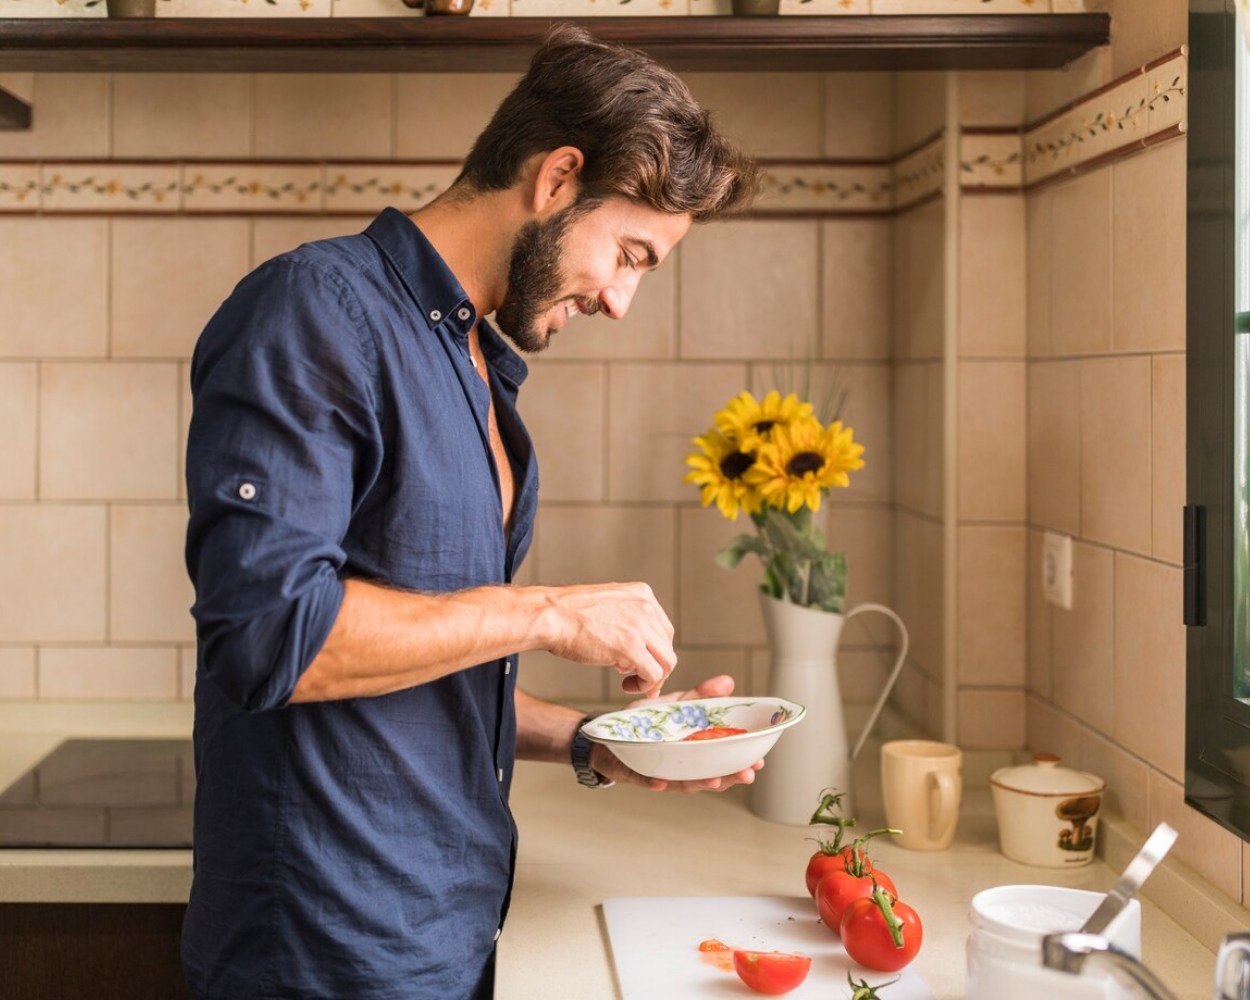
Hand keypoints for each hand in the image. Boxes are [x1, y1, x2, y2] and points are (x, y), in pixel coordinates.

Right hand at [543, 582, 675, 697]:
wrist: (551, 616)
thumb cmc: (568, 614)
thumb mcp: (607, 605)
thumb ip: (625, 619)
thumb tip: (634, 647)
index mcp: (642, 594)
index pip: (663, 628)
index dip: (655, 650)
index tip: (643, 663)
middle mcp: (646, 607)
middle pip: (667, 646)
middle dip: (657, 667)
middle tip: (642, 680)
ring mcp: (641, 627)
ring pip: (667, 662)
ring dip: (653, 679)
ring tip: (634, 685)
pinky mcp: (632, 648)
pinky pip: (654, 674)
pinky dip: (646, 685)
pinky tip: (627, 685)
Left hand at [589, 675, 764, 793]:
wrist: (610, 733)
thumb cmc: (648, 722)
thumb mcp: (677, 704)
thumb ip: (701, 695)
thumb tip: (728, 682)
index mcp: (696, 751)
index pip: (724, 760)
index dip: (742, 762)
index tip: (760, 761)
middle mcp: (683, 766)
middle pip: (710, 775)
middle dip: (729, 777)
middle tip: (746, 774)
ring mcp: (662, 772)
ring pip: (684, 783)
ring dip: (699, 783)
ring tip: (714, 780)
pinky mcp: (639, 773)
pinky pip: (648, 780)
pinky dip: (656, 783)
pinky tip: (662, 783)